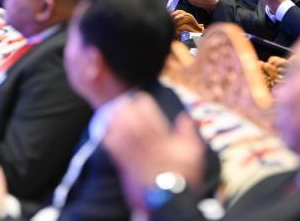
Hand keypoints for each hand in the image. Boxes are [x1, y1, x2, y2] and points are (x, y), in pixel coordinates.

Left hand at [103, 92, 204, 211]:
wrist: (169, 202)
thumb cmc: (183, 177)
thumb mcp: (193, 153)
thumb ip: (188, 133)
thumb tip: (185, 117)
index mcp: (163, 141)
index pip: (150, 117)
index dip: (143, 105)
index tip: (140, 98)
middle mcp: (147, 147)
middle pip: (133, 123)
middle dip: (126, 110)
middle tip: (122, 100)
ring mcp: (135, 158)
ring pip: (122, 135)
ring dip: (116, 121)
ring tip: (113, 110)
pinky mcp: (126, 168)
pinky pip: (114, 151)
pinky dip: (109, 139)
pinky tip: (106, 131)